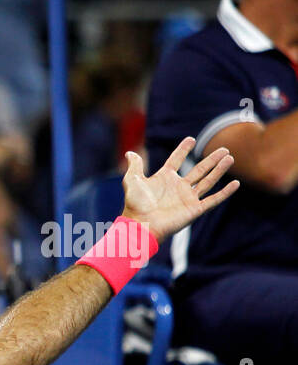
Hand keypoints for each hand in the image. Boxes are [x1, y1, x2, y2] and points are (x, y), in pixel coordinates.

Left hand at [119, 138, 238, 241]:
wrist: (141, 225)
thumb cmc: (135, 205)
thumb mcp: (133, 181)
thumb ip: (135, 166)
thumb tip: (129, 153)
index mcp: (164, 178)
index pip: (176, 160)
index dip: (183, 150)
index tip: (191, 139)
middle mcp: (178, 187)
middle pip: (199, 169)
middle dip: (211, 159)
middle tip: (224, 149)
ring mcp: (187, 198)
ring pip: (208, 181)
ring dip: (219, 170)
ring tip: (230, 158)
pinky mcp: (194, 209)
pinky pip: (213, 200)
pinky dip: (225, 192)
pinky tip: (235, 183)